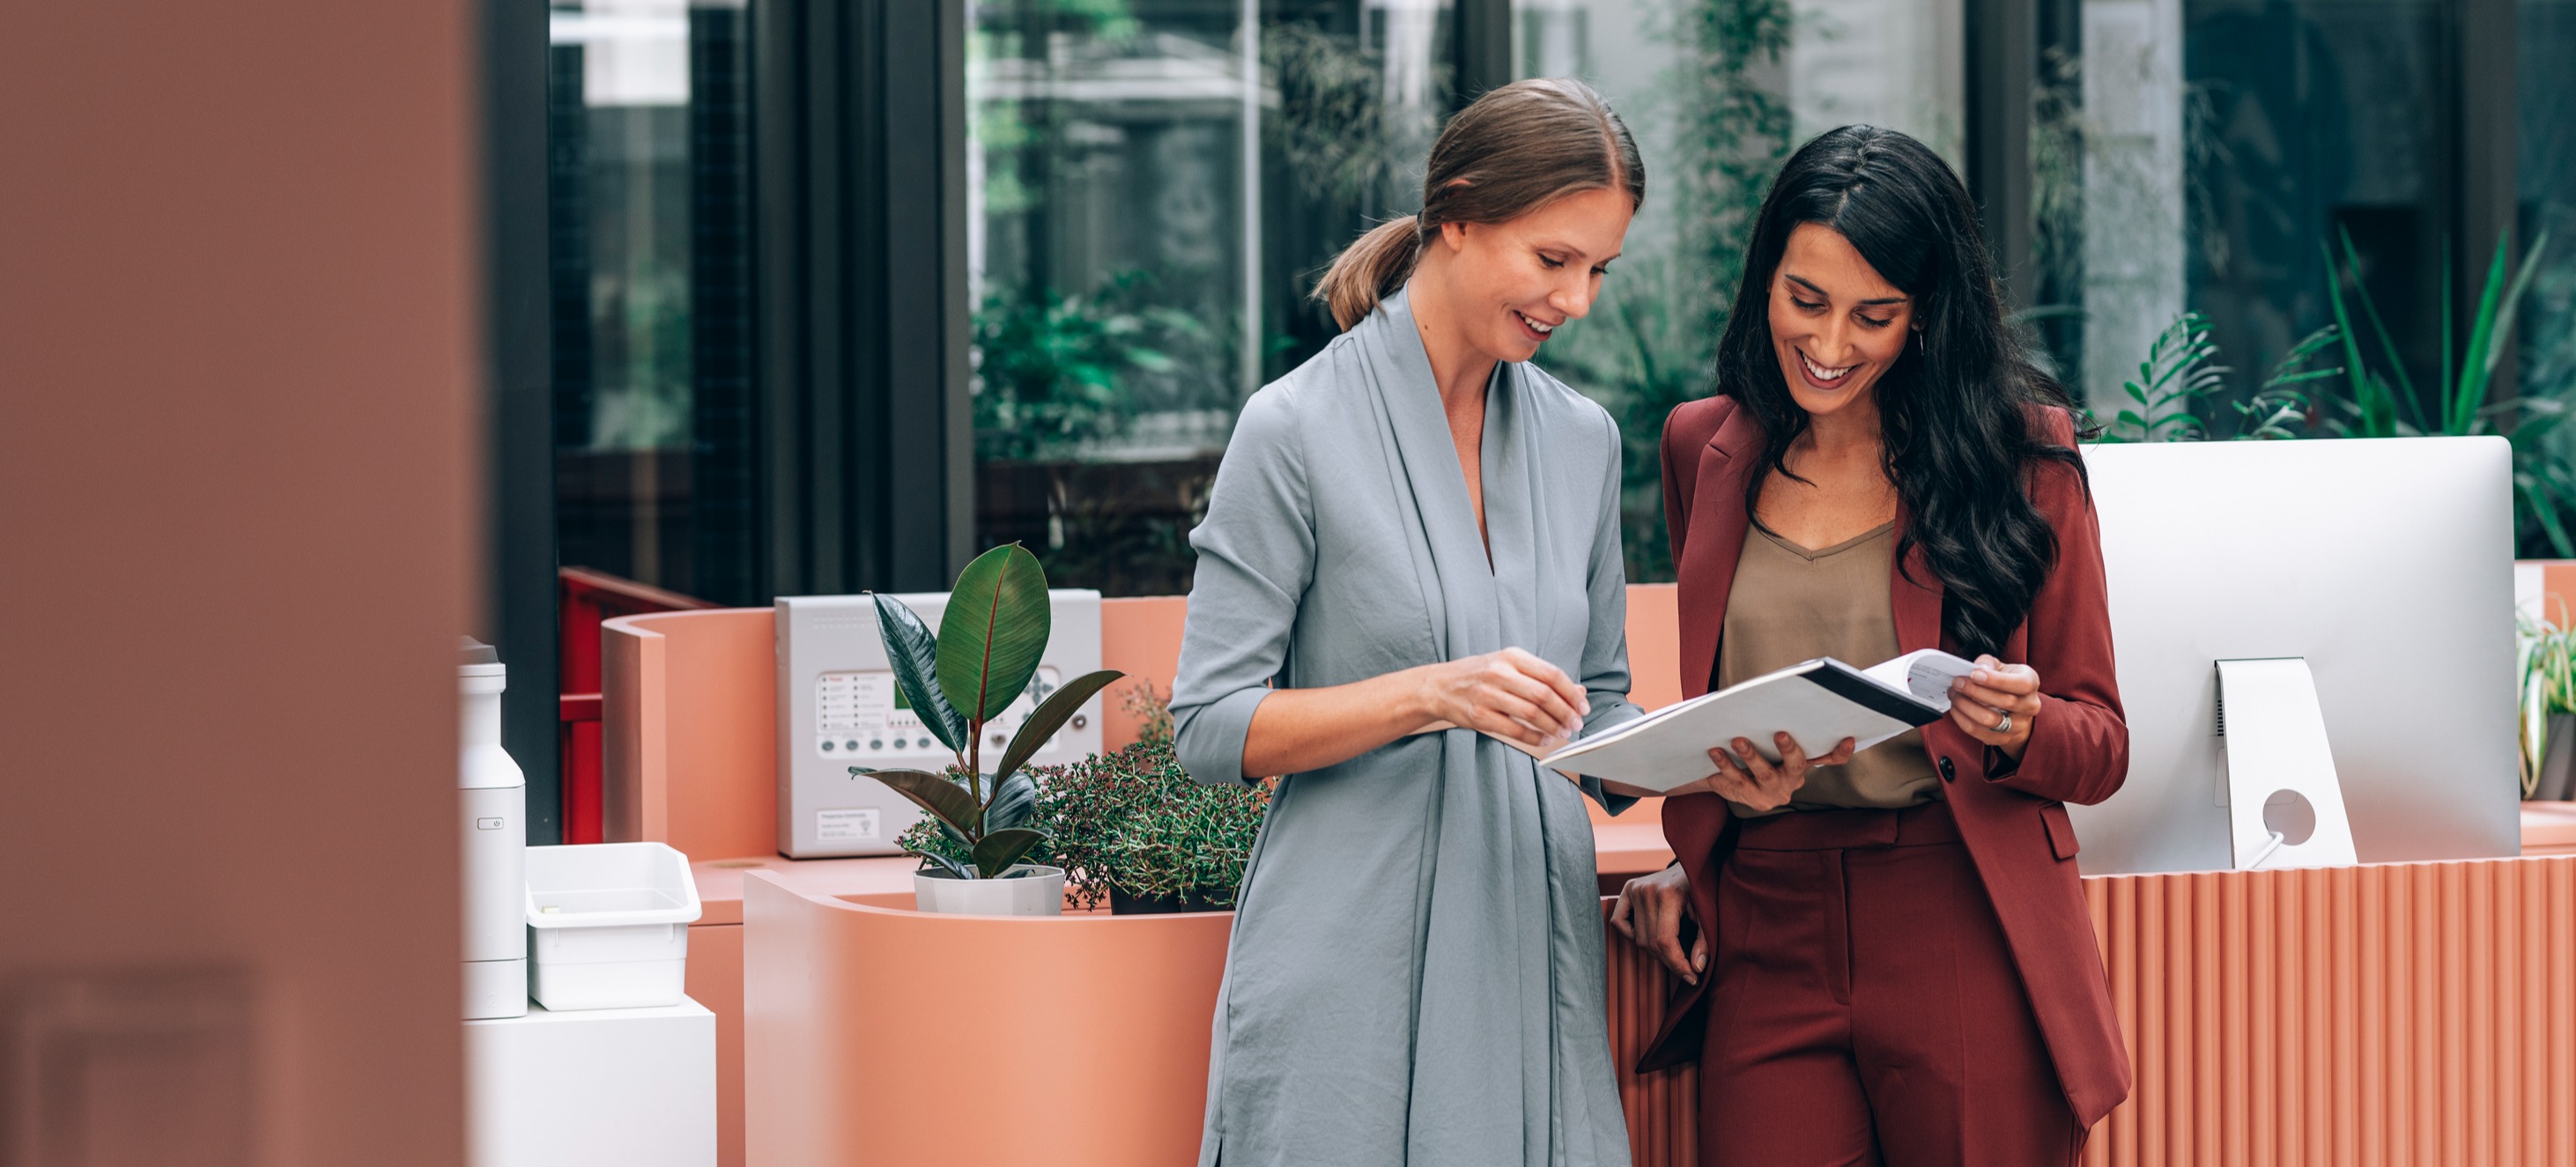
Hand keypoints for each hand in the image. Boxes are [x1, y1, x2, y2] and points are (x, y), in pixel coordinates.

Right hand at [1415, 647, 1589, 751]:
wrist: (1438, 686)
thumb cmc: (1479, 675)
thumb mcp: (1508, 666)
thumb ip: (1541, 677)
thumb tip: (1579, 691)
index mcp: (1511, 656)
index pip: (1551, 674)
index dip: (1571, 693)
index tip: (1583, 706)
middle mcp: (1499, 672)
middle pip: (1544, 694)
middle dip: (1565, 712)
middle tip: (1576, 723)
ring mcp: (1487, 694)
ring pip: (1531, 713)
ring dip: (1553, 726)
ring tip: (1563, 732)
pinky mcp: (1478, 715)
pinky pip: (1515, 730)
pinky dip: (1534, 737)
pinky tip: (1544, 740)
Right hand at [1610, 864, 1705, 983]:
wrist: (1694, 863)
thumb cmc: (1703, 890)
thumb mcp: (1709, 914)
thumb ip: (1704, 941)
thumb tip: (1696, 968)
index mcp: (1668, 894)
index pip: (1665, 941)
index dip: (1678, 964)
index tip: (1692, 977)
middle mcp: (1646, 890)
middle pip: (1651, 943)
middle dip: (1670, 961)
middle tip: (1686, 967)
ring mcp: (1635, 888)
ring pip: (1638, 938)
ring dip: (1656, 951)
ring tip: (1673, 952)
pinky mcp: (1628, 889)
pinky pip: (1620, 922)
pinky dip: (1631, 934)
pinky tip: (1649, 935)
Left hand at [1702, 732, 1854, 811]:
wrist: (1728, 779)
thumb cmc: (1757, 751)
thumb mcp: (1771, 741)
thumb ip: (1780, 726)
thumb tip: (1779, 691)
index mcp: (1803, 763)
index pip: (1829, 759)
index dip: (1841, 751)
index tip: (1847, 738)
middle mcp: (1792, 780)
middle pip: (1796, 766)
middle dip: (1789, 750)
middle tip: (1781, 734)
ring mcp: (1772, 792)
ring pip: (1763, 773)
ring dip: (1751, 756)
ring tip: (1738, 740)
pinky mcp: (1750, 798)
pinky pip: (1736, 780)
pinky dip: (1725, 764)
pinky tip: (1715, 751)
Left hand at [1949, 654, 2040, 759]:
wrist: (2014, 709)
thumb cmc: (2004, 682)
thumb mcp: (2001, 666)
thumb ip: (1988, 664)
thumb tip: (1977, 669)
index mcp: (2031, 683)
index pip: (2021, 684)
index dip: (1997, 680)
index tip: (1974, 674)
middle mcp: (2030, 706)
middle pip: (2005, 702)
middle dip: (1975, 691)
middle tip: (1956, 683)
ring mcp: (2018, 725)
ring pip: (1990, 720)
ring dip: (1966, 706)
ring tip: (1954, 694)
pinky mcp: (2003, 738)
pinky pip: (1978, 732)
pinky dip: (1962, 719)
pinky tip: (1956, 708)